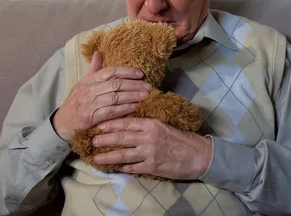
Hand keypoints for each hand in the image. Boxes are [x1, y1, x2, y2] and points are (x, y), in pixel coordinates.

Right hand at [52, 51, 151, 142]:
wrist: (62, 123)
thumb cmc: (75, 102)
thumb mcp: (82, 84)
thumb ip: (93, 69)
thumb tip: (99, 52)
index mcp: (88, 81)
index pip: (110, 71)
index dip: (126, 71)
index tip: (140, 73)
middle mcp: (89, 90)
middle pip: (115, 84)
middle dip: (134, 84)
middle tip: (148, 86)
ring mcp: (90, 104)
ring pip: (115, 97)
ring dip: (132, 96)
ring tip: (145, 95)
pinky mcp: (92, 117)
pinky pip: (111, 112)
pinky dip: (124, 109)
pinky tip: (135, 107)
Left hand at [92, 118, 211, 179]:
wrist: (198, 155)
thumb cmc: (181, 139)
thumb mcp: (164, 126)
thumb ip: (147, 125)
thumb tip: (129, 124)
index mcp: (151, 124)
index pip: (127, 123)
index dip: (111, 124)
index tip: (99, 125)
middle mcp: (149, 137)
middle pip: (122, 138)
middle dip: (105, 139)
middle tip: (92, 140)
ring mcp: (150, 153)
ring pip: (124, 154)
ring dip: (109, 156)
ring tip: (97, 157)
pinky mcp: (153, 166)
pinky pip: (134, 167)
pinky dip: (124, 168)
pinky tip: (115, 168)